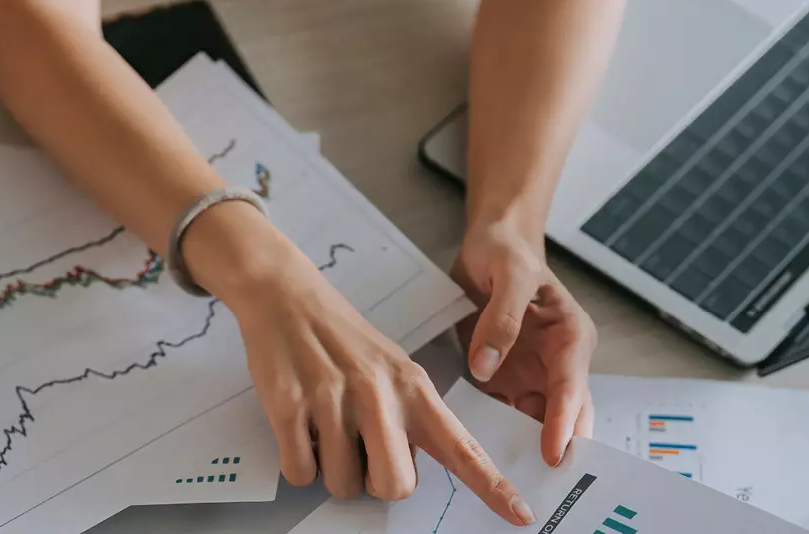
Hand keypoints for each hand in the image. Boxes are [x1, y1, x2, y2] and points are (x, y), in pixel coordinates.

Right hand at [184, 204, 535, 524]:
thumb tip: (408, 474)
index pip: (462, 448)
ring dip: (332, 469)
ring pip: (342, 484)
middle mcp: (380, 394)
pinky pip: (300, 472)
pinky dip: (299, 463)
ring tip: (326, 425)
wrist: (288, 296)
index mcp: (414, 388)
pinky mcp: (290, 406)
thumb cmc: (344, 340)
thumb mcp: (393, 370)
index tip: (521, 515)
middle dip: (375, 482)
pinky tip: (301, 425)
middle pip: (395, 487)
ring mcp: (334, 400)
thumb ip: (410, 419)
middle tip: (361, 448)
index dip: (492, 486)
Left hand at [453, 219, 597, 466]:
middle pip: (563, 415)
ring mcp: (534, 373)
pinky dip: (497, 436)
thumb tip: (486, 368)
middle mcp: (558, 361)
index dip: (563, 422)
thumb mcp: (508, 274)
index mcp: (570, 335)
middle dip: (556, 449)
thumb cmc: (507, 251)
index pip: (570, 386)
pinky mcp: (508, 378)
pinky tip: (482, 460)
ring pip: (535, 422)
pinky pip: (505, 413)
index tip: (553, 453)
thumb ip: (501, 320)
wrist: (491, 243)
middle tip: (543, 488)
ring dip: (526, 449)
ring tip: (513, 485)